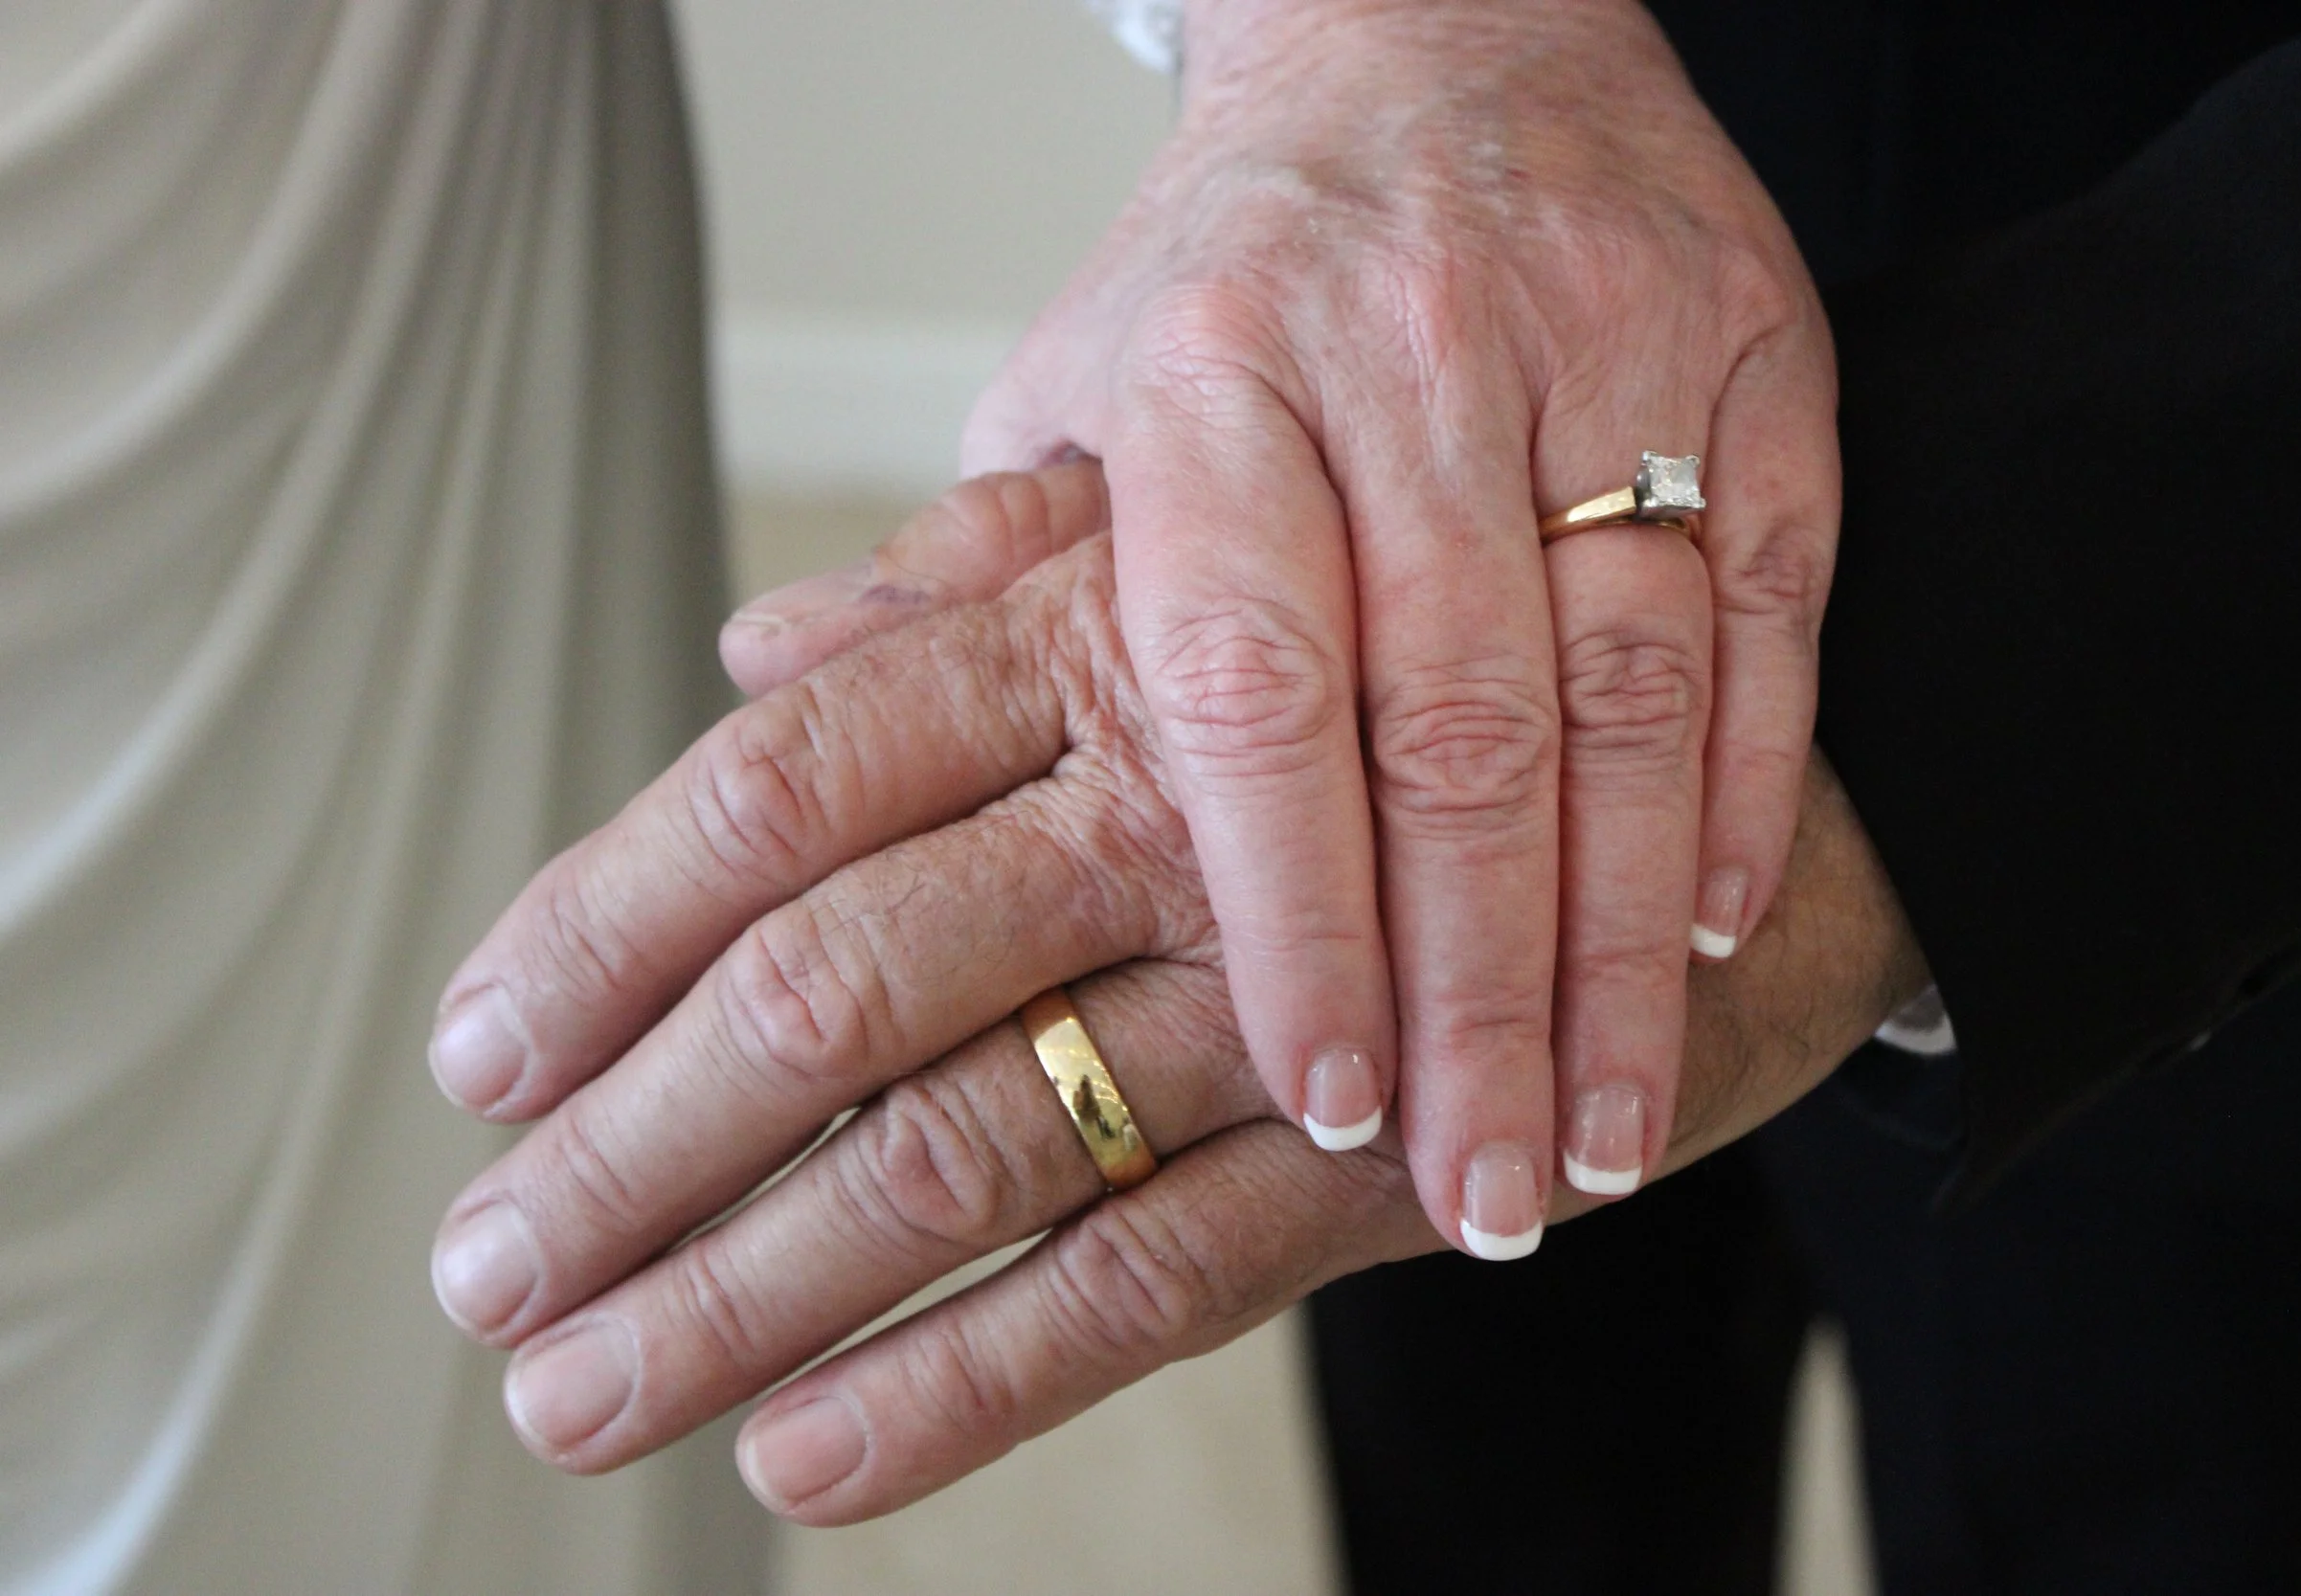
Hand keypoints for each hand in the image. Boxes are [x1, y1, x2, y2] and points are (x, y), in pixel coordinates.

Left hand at [434, 481, 1918, 1523]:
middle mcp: (1175, 807)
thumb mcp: (1240, 584)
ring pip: (969, 1151)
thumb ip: (989, 594)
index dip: (608, 923)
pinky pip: (1152, 1281)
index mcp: (1104, 643)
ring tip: (592, 1395)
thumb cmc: (1471, 672)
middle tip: (490, 1275)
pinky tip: (817, 1452)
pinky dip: (974, 1382)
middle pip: (840, 985)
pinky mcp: (1395, 1151)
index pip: (789, 789)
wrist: (1800, 780)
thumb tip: (757, 652)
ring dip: (754, 1292)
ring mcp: (1287, 992)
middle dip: (638, 1151)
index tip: (481, 1055)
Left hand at [897, 0, 1838, 1252]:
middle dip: (1479, 986)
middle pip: (1457, 722)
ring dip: (1621, 940)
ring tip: (1601, 1139)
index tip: (1317, 1098)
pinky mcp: (1754, 359)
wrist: (1448, 28)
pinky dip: (1742, 781)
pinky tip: (1708, 937)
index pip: (1249, 678)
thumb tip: (755, 690)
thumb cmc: (1242, 266)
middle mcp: (1406, 364)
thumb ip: (958, 566)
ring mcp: (1601, 354)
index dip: (1294, 902)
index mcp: (1210, 380)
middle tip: (1483, 1194)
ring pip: (1628, 686)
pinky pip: (1768, 596)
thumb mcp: (1074, 387)